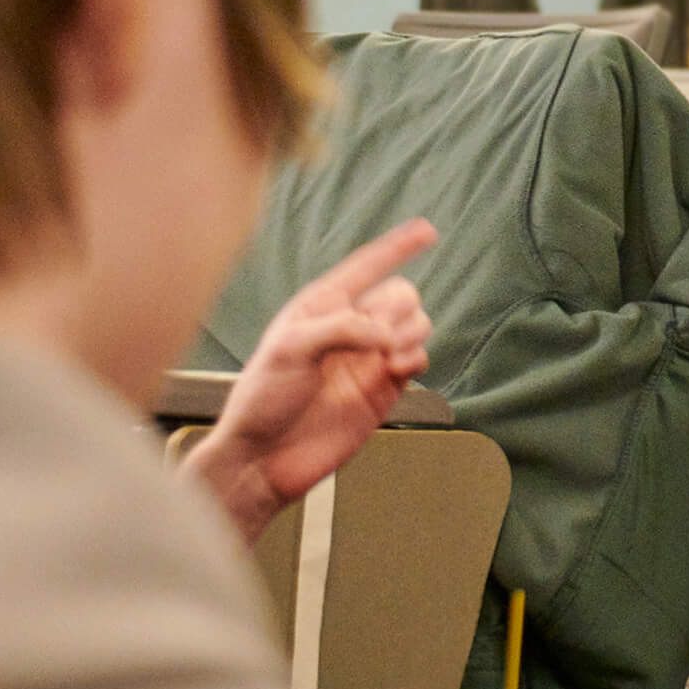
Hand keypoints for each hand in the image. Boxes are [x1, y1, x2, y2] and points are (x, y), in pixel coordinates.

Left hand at [187, 220, 437, 541]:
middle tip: (381, 335)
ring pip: (414, 325)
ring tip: (390, 354)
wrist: (264, 458)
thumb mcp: (290, 349)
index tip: (427, 230)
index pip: (367, 265)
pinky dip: (415, 358)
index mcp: (322, 307)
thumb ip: (342, 329)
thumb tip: (385, 332)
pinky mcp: (382, 391)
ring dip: (412, 331)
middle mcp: (349, 329)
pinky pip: (416, 360)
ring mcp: (367, 359)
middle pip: (399, 295)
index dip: (398, 246)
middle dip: (400, 307)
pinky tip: (396, 368)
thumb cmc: (261, 399)